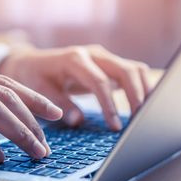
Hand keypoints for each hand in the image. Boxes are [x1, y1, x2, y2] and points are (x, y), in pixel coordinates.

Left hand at [0, 45, 151, 130]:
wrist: (32, 62)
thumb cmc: (35, 76)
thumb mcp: (40, 89)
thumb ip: (59, 103)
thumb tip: (78, 120)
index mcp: (74, 59)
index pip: (99, 81)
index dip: (110, 105)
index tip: (116, 127)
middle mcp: (93, 54)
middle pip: (125, 70)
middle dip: (135, 96)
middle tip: (140, 122)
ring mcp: (104, 58)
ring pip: (134, 69)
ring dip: (145, 91)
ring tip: (147, 117)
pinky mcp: (110, 65)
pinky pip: (134, 73)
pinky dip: (144, 88)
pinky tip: (147, 107)